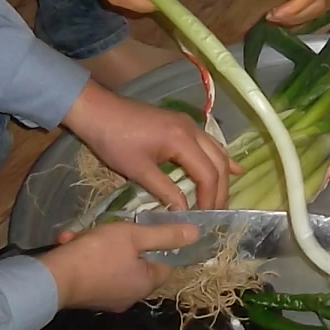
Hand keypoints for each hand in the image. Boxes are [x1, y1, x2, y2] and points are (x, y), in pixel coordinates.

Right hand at [40, 221, 171, 311]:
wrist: (53, 279)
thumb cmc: (98, 254)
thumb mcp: (134, 236)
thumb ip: (165, 234)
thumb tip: (196, 234)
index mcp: (146, 284)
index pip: (165, 262)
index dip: (159, 242)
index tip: (145, 226)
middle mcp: (130, 297)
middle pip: (137, 263)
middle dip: (122, 242)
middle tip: (111, 228)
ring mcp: (108, 300)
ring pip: (112, 266)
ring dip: (98, 246)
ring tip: (84, 234)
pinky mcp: (88, 298)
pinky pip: (94, 272)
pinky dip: (85, 257)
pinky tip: (70, 244)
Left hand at [63, 82, 232, 211]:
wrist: (96, 111)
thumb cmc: (114, 141)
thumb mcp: (138, 170)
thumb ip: (165, 191)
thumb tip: (184, 212)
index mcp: (182, 140)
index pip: (208, 174)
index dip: (210, 198)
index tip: (206, 218)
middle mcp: (192, 129)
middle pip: (218, 163)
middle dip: (220, 190)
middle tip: (217, 214)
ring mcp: (188, 124)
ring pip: (217, 152)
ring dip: (221, 176)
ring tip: (221, 199)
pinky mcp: (181, 124)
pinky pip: (209, 144)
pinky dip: (219, 159)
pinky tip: (232, 169)